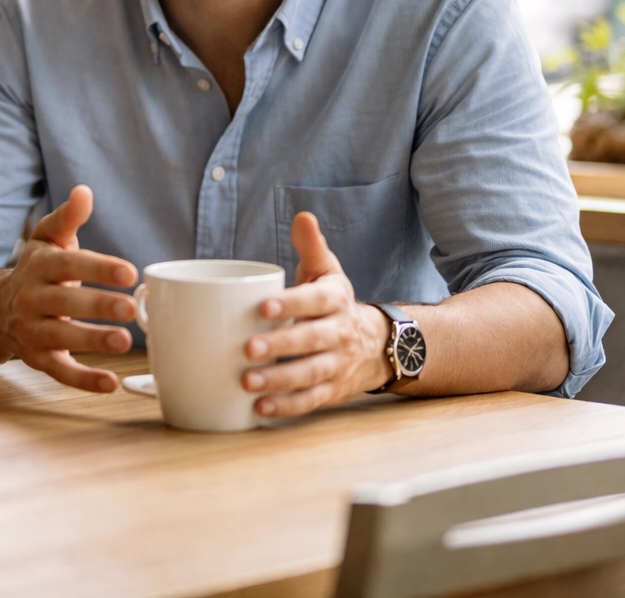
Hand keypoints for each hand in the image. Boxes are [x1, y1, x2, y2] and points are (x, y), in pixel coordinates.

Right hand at [0, 185, 137, 392]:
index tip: (129, 272)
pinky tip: (111, 383)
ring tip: (124, 341)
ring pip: (62, 337)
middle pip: (65, 302)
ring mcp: (32, 331)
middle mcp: (31, 299)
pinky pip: (60, 372)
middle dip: (98, 305)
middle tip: (130, 307)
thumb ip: (67, 218)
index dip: (98, 268)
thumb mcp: (47, 240)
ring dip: (92, 341)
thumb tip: (84, 191)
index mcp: (39, 267)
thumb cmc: (36, 270)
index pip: (68, 265)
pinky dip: (84, 380)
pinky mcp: (38, 359)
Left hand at [241, 212, 393, 416]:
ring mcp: (337, 364)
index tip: (262, 307)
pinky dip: (286, 406)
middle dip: (280, 345)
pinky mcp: (332, 390)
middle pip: (311, 341)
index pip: (315, 300)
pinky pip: (311, 401)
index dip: (291, 304)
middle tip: (247, 348)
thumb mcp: (328, 272)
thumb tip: (302, 216)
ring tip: (247, 382)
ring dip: (279, 380)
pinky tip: (259, 408)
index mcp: (335, 300)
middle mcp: (340, 333)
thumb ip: (312, 247)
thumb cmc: (333, 302)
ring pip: (310, 374)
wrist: (377, 343)